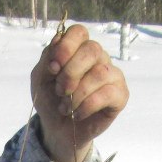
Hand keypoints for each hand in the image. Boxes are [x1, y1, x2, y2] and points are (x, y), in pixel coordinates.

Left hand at [31, 23, 129, 161]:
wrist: (58, 130)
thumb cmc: (51, 100)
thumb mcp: (40, 78)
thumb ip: (47, 58)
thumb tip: (58, 44)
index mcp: (79, 49)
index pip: (79, 31)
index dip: (66, 47)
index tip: (53, 68)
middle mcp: (98, 58)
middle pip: (92, 49)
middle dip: (70, 73)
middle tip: (60, 91)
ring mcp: (112, 75)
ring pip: (100, 73)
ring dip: (77, 94)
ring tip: (65, 107)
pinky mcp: (120, 95)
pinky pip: (108, 94)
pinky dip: (87, 106)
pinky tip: (77, 114)